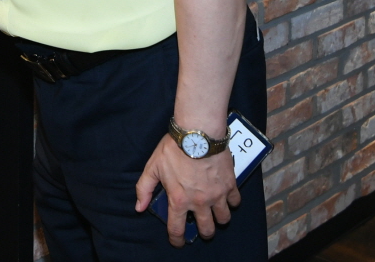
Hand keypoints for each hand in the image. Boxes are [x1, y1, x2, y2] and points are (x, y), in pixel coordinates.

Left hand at [135, 132, 238, 246]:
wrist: (198, 133)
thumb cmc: (174, 149)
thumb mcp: (153, 167)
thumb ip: (145, 188)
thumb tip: (139, 207)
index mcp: (180, 200)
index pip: (177, 229)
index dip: (176, 240)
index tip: (177, 242)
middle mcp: (200, 202)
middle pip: (207, 230)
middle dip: (204, 232)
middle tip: (201, 226)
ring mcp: (217, 195)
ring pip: (224, 219)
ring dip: (219, 218)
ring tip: (214, 212)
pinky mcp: (230, 185)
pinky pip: (235, 201)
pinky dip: (232, 202)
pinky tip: (226, 196)